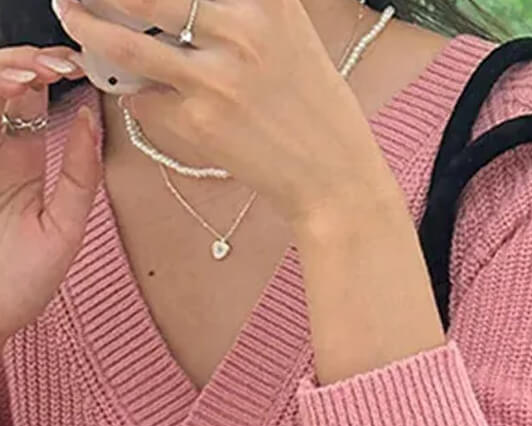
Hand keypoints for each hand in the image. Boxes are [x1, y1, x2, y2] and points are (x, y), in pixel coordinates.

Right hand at [0, 46, 99, 344]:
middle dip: (29, 63)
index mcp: (16, 165)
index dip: (47, 76)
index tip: (75, 69)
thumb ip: (78, 176)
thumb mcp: (63, 228)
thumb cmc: (18, 286)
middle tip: (57, 64)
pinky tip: (12, 89)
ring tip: (34, 73)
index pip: (26, 101)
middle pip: (2, 85)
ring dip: (7, 71)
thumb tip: (93, 122)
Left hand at [51, 0, 381, 225]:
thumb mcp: (292, 34)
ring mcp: (216, 78)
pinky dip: (139, 94)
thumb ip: (247, 7)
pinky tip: (151, 94)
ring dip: (88, 26)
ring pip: (126, 42)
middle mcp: (241, 30)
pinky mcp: (200, 122)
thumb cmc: (317, 107)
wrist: (334, 177)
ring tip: (72, 14)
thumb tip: (188, 3)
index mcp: (268, 2)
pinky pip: (147, 98)